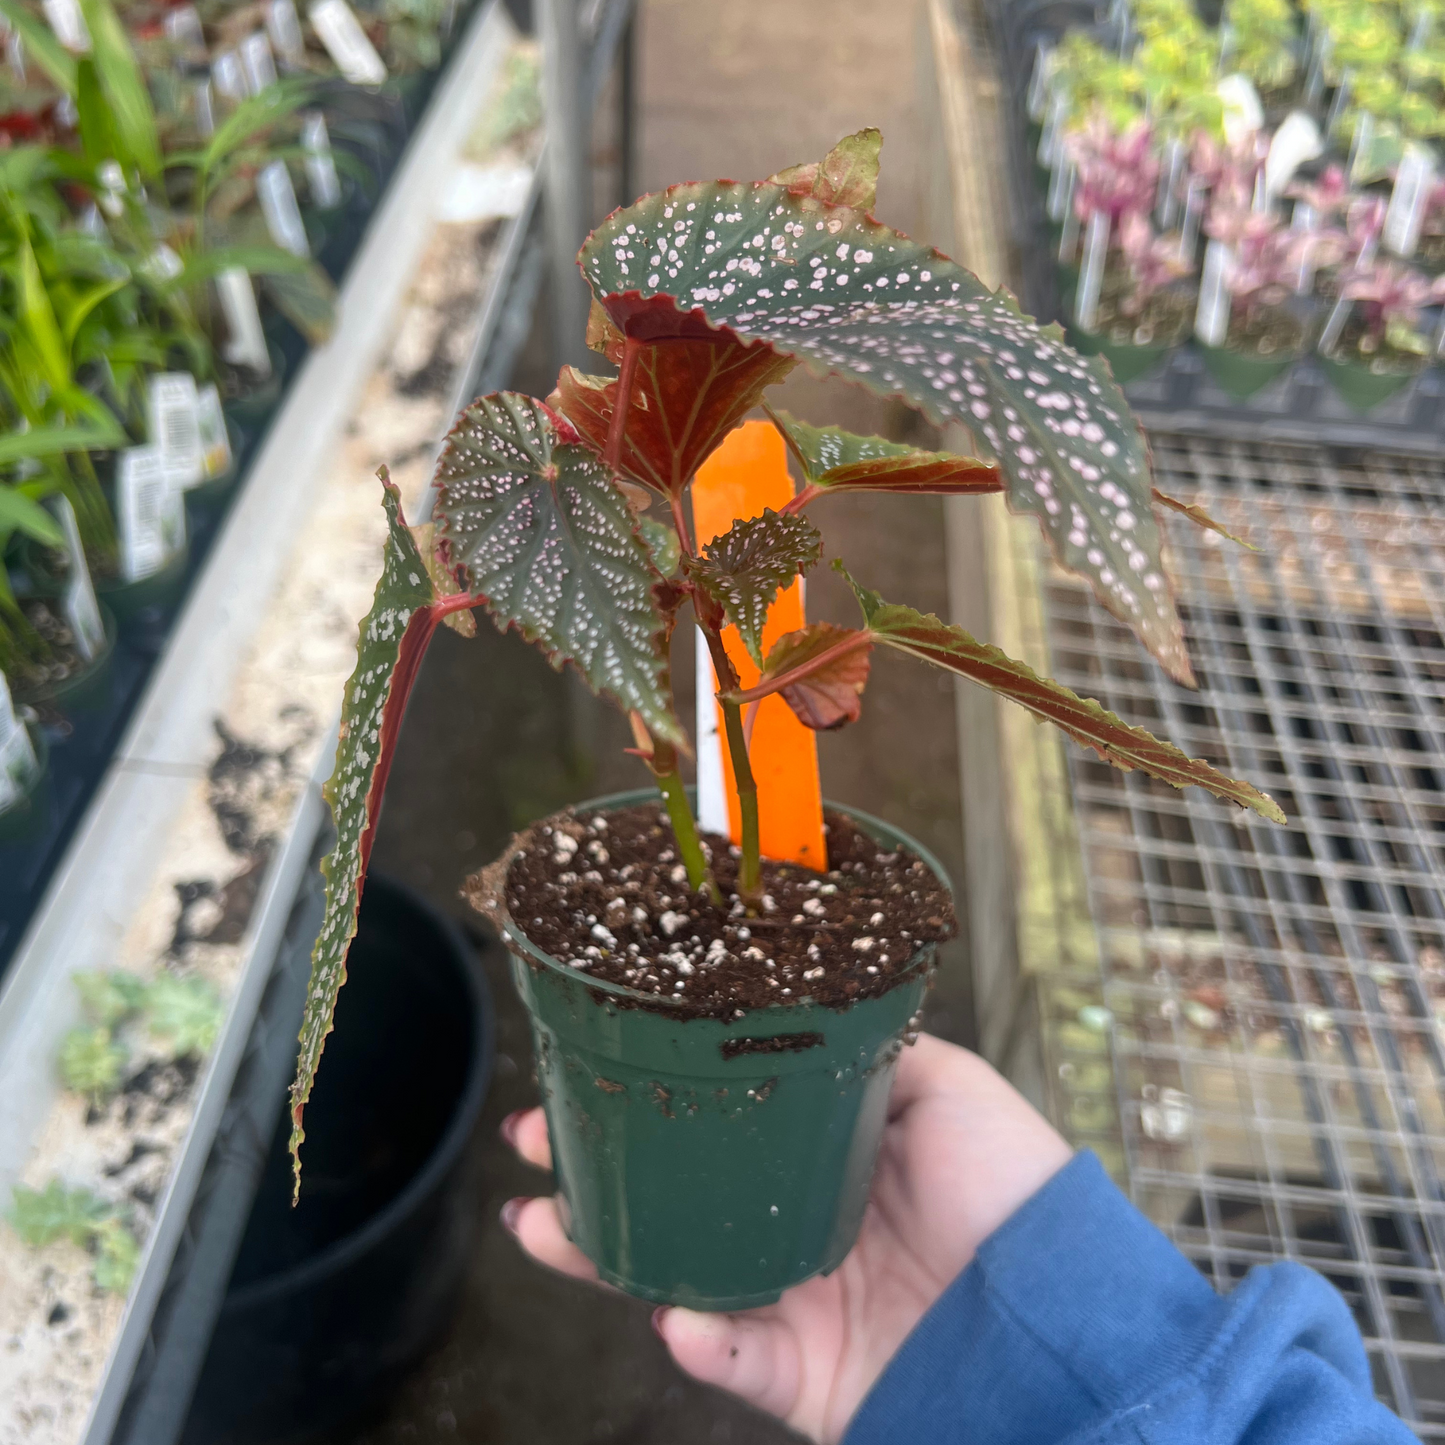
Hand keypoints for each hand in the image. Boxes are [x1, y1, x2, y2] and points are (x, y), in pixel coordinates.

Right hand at [500, 1033, 1071, 1443]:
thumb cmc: (1012, 1187)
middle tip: (534, 1140)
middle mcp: (796, 1231)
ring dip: (601, 1257)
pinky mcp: (806, 1379)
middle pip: (675, 1202)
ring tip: (541, 1225)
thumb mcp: (947, 1084)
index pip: (717, 1130)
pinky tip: (673, 1314)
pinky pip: (733, 1364)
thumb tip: (812, 1004)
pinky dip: (699, 1342)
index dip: (654, 1099)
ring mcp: (795, 1306)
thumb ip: (873, 1051)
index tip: (595, 1065)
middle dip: (595, 1174)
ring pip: (672, 1280)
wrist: (1061, 1308)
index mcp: (822, 1164)